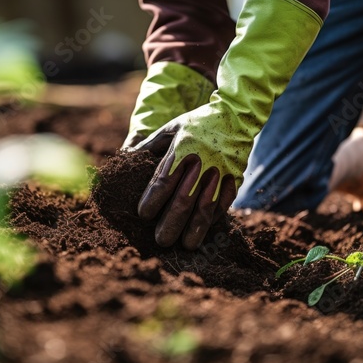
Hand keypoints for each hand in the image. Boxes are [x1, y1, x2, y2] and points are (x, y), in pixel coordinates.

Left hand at [134, 0, 322, 248]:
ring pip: (207, 206)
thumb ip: (149, 146)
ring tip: (186, 245)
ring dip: (195, 229)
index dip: (152, 199)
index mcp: (182, 149)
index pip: (163, 179)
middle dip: (171, 223)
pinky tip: (204, 231)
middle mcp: (202, 162)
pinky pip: (224, 203)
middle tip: (160, 240)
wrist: (237, 116)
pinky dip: (213, 220)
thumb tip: (126, 160)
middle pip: (184, 199)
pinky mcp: (235, 178)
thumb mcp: (171, 128)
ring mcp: (221, 172)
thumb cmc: (197, 124)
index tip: (144, 215)